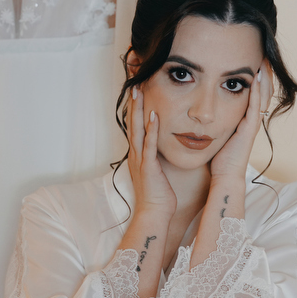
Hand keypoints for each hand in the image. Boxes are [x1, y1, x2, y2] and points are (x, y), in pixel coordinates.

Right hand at [127, 87, 176, 216]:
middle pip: (132, 124)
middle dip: (134, 104)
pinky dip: (151, 129)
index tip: (138, 93)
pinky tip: (154, 115)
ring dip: (138, 110)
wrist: (154, 213)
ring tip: (139, 92)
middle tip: (134, 84)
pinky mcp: (148, 166)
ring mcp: (140, 160)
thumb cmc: (159, 195)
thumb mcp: (158, 172)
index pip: (136, 127)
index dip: (136, 110)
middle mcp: (136, 155)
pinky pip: (150, 145)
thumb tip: (164, 149)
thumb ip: (158, 158)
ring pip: (137, 130)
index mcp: (139, 155)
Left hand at [209, 60, 274, 179]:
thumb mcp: (217, 132)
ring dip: (263, 76)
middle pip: (261, 90)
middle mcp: (251, 119)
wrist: (224, 176)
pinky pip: (255, 105)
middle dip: (262, 71)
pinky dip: (256, 91)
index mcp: (244, 118)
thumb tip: (203, 108)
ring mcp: (252, 123)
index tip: (251, 57)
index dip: (253, 76)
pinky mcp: (249, 129)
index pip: (252, 92)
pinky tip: (255, 76)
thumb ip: (215, 119)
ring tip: (262, 58)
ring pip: (261, 95)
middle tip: (262, 52)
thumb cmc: (218, 157)